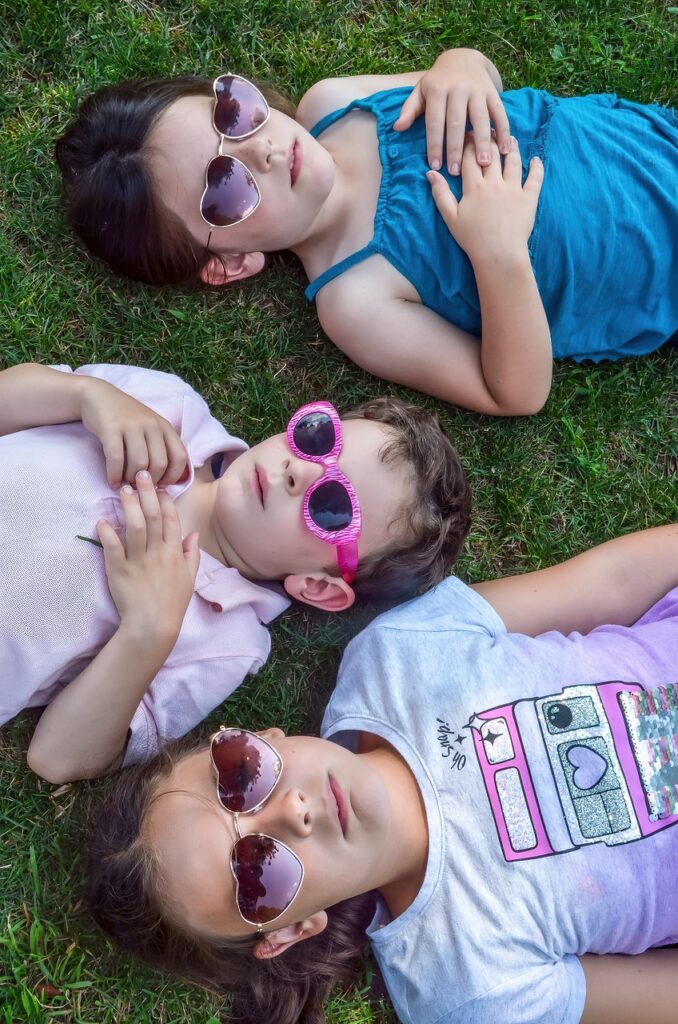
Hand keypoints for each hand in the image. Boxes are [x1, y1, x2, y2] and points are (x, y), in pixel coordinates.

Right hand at [79, 377, 188, 487]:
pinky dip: (114, 475)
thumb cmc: (126, 418)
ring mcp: (131, 425)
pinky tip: (112, 481)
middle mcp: (151, 424)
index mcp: (164, 426)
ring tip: (125, 482)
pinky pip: (116, 459)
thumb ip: (161, 446)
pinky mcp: (110, 428)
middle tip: (139, 485)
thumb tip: (171, 478)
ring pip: (139, 464)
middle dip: (150, 481)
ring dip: (131, 479)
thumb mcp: (150, 427)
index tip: (161, 484)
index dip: (173, 475)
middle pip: (159, 464)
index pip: (179, 456)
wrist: (98, 396)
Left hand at [97, 472, 199, 644]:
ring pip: (135, 527)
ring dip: (129, 507)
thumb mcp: (190, 579)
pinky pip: (113, 548)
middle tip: (140, 474)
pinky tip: (102, 521)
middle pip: (154, 516)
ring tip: (123, 490)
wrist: (153, 626)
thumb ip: (192, 554)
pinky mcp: (119, 571)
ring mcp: (138, 561)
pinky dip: (107, 533)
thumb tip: (193, 534)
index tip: (160, 486)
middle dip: (147, 493)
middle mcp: (158, 553)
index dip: (166, 501)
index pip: (172, 520)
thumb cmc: (173, 603)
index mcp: (175, 553)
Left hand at [393, 48, 509, 173]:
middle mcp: (458, 88)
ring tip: (483, 163)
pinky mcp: (492, 93)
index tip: (435, 166)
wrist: (463, 58)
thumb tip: (397, 128)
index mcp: (437, 89)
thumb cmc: (438, 82)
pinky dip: (504, 131)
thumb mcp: (420, 91)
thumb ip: (409, 110)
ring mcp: (477, 90)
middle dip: (456, 149)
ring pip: (480, 118)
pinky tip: (505, 149)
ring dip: (482, 142)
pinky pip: (499, 113)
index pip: (435, 121)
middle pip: (456, 123)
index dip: (435, 144)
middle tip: (455, 172)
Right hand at [427, 136, 542, 265]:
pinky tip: (536, 159)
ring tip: (511, 139)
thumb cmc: (472, 239)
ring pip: (513, 161)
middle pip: (491, 154)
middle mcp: (494, 182)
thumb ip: (440, 194)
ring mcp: (513, 189)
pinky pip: (535, 178)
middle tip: (488, 129)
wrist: (498, 255)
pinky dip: (536, 167)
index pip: (469, 158)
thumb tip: (430, 173)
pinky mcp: (529, 198)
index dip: (467, 144)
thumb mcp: (450, 217)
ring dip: (512, 148)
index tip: (467, 133)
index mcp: (474, 186)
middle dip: (489, 139)